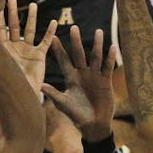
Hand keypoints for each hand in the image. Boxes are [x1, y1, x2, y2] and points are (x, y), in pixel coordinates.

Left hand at [0, 0, 56, 91]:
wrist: (20, 98)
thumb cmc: (5, 89)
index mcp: (1, 50)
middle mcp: (13, 48)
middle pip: (13, 26)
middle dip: (12, 12)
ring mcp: (27, 51)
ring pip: (30, 30)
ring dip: (32, 18)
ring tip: (33, 4)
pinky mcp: (39, 57)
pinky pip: (46, 42)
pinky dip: (50, 33)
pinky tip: (54, 22)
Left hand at [42, 26, 117, 141]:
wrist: (93, 125)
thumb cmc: (76, 116)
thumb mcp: (64, 104)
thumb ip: (53, 94)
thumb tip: (39, 86)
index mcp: (70, 78)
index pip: (63, 60)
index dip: (58, 50)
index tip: (52, 37)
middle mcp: (82, 74)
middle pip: (79, 54)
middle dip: (76, 42)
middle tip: (74, 27)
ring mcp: (94, 76)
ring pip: (95, 57)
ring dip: (97, 45)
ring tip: (98, 31)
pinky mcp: (105, 81)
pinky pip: (108, 67)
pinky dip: (110, 58)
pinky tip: (112, 47)